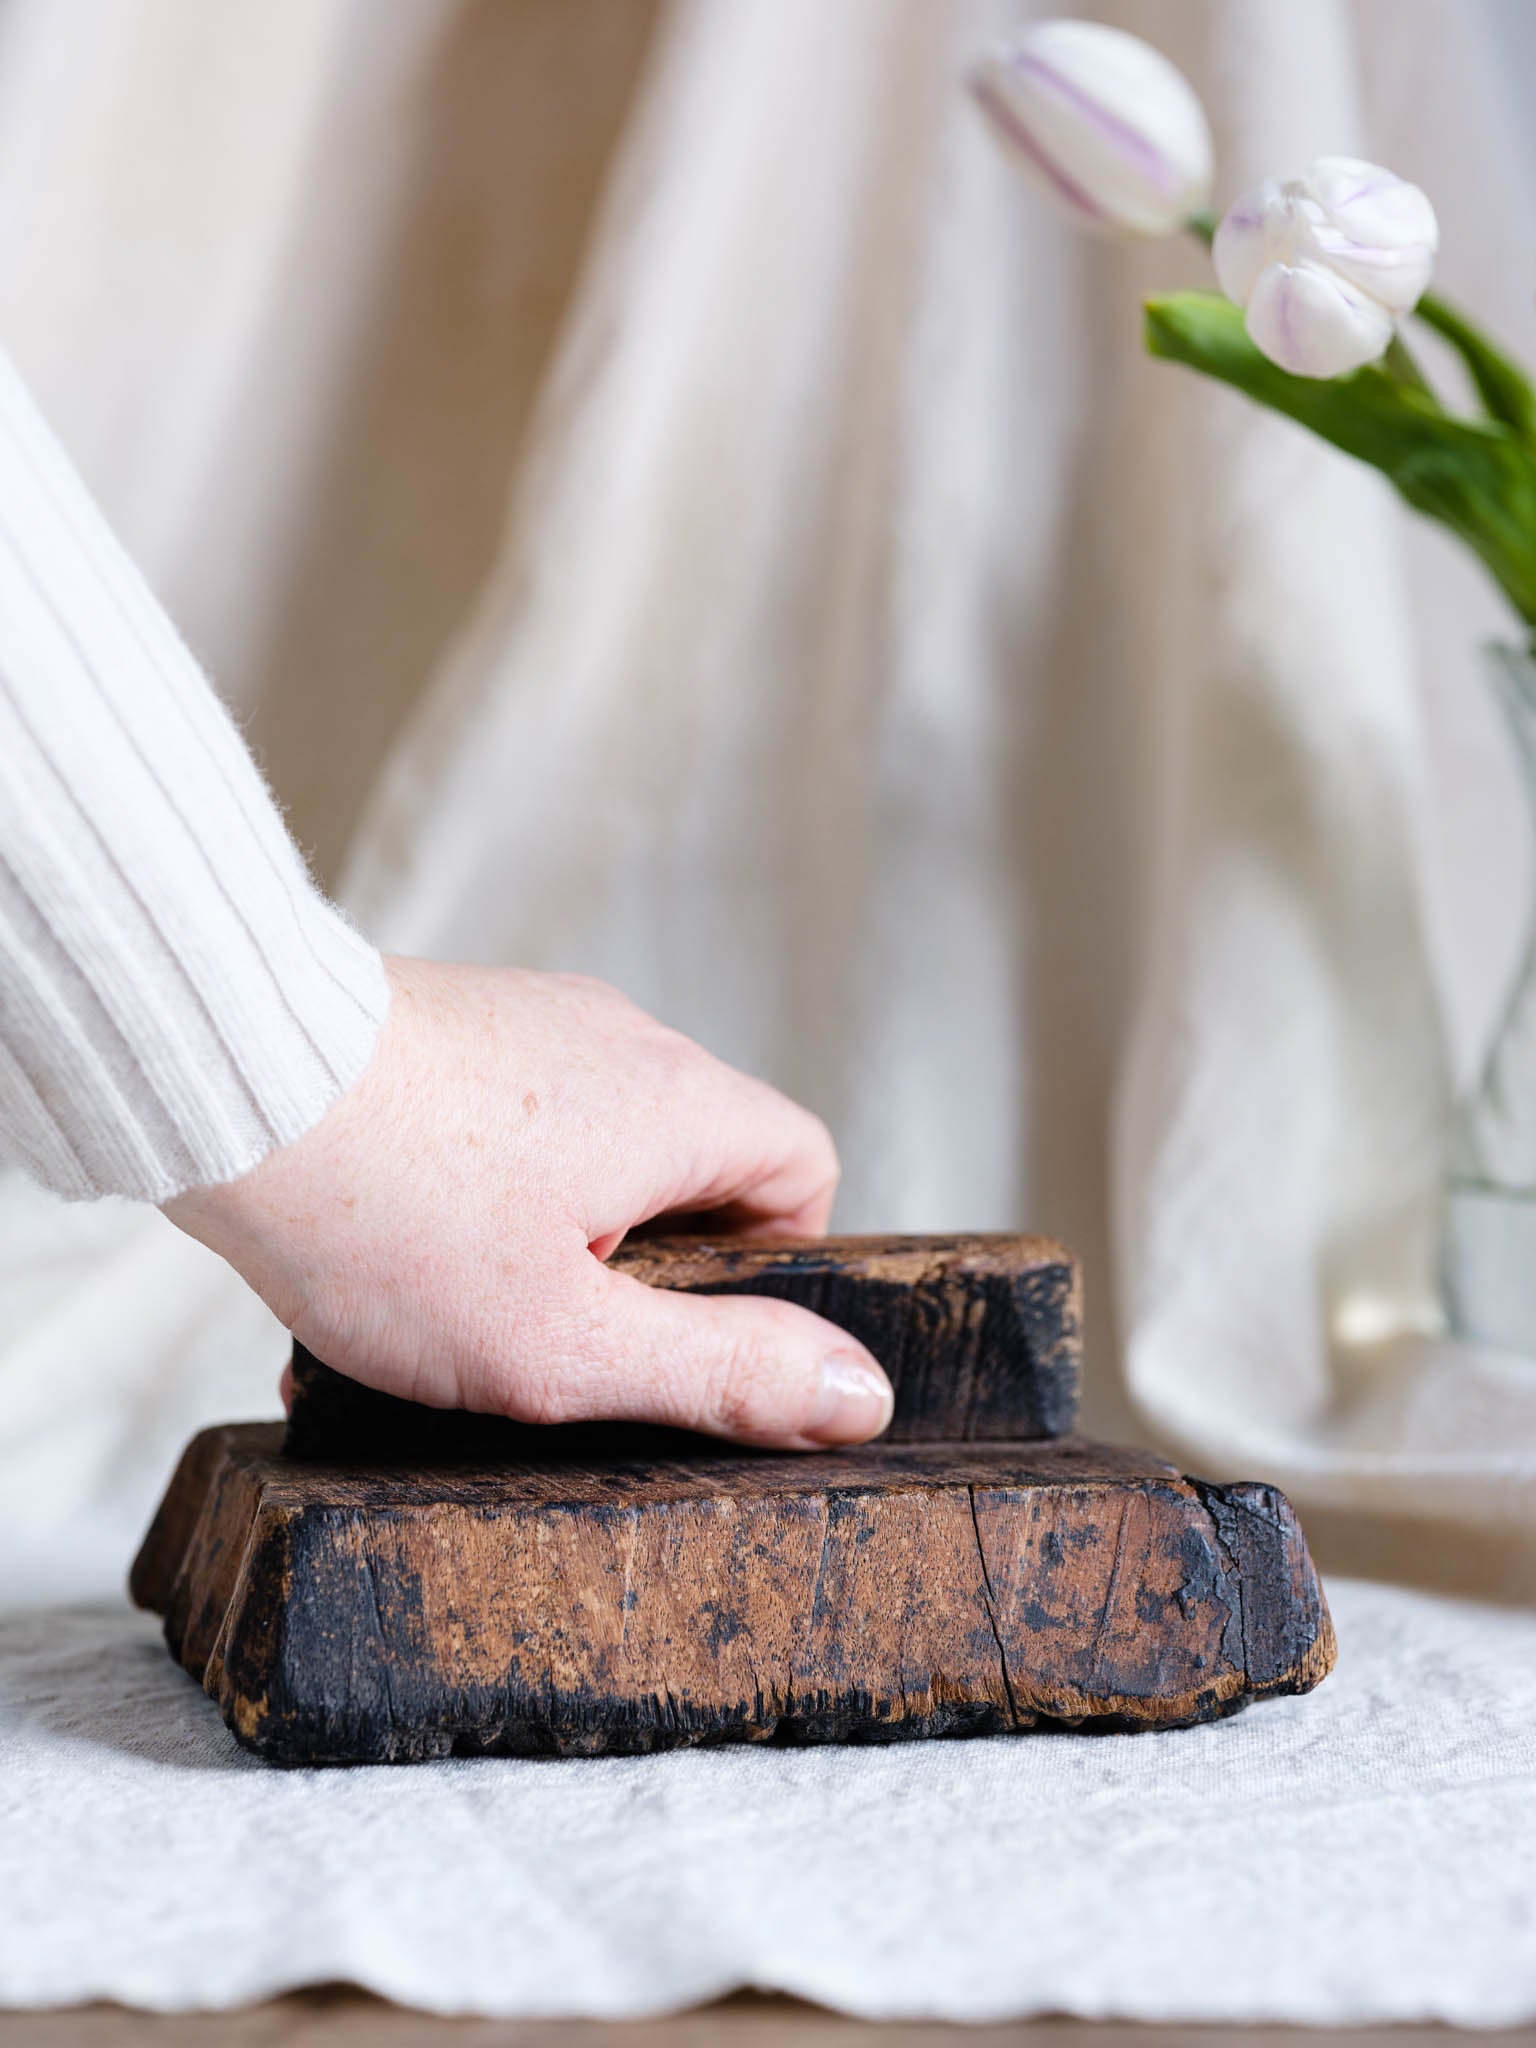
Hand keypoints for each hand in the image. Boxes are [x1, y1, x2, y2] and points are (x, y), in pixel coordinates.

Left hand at [163, 958, 892, 1448]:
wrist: (220, 1077)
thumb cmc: (389, 1215)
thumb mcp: (567, 1341)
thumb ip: (721, 1372)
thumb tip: (862, 1395)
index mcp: (677, 1102)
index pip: (804, 1165)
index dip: (773, 1263)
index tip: (686, 1330)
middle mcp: (619, 1037)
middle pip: (693, 1160)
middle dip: (639, 1268)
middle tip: (554, 1337)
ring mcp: (527, 1017)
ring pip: (589, 1146)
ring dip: (546, 1240)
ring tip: (450, 1315)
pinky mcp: (448, 1020)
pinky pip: (504, 1122)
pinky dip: (475, 1198)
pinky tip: (392, 1264)